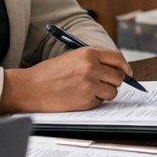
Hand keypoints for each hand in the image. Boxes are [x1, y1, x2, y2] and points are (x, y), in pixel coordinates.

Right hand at [1, 47, 131, 112]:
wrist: (29, 88)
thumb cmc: (48, 73)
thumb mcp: (72, 57)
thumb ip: (93, 60)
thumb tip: (116, 69)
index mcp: (88, 53)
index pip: (118, 58)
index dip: (125, 67)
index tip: (127, 73)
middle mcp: (91, 67)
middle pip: (119, 76)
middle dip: (114, 82)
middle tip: (105, 84)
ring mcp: (89, 85)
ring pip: (112, 92)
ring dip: (105, 93)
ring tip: (89, 91)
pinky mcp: (85, 100)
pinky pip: (100, 102)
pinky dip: (93, 102)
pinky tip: (79, 97)